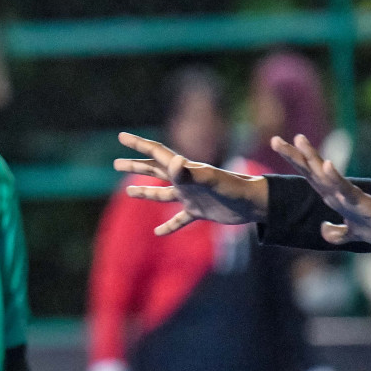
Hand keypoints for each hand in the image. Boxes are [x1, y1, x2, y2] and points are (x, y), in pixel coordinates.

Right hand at [113, 132, 268, 233]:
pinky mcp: (199, 212)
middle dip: (136, 166)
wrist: (254, 203)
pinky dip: (168, 226)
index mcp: (185, 170)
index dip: (138, 145)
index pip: (156, 154)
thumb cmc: (234, 188)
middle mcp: (185, 181)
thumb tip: (174, 162)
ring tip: (128, 191)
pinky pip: (179, 220)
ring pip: (162, 193)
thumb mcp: (210, 180)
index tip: (121, 137)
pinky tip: (158, 233)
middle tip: (116, 163)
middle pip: (155, 171)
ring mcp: (190, 196)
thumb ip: (190, 172)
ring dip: (145, 191)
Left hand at [270, 135, 370, 247]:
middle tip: (274, 140)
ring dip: (312, 157)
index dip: (294, 161)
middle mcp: (338, 192)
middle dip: (293, 155)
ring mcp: (349, 195)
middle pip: (311, 171)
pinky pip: (346, 189)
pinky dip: (335, 177)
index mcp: (333, 196)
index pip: (309, 176)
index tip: (277, 145)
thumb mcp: (351, 234)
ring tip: (299, 139)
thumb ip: (337, 233)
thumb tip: (324, 229)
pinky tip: (327, 164)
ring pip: (325, 174)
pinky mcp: (361, 202)